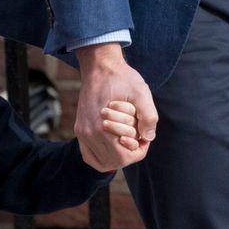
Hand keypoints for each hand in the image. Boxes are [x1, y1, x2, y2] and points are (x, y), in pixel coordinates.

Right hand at [75, 44, 157, 170]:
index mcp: (102, 127)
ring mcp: (82, 133)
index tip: (144, 136)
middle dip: (130, 153)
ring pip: (102, 162)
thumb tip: (147, 138)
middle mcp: (89, 134)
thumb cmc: (122, 78)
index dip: (139, 151)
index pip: (124, 158)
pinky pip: (89, 156)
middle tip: (138, 137)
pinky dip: (102, 158)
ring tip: (127, 139)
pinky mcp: (79, 130)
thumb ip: (149, 117)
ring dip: (118, 155)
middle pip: (114, 162)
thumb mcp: (142, 93)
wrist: (100, 66)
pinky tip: (113, 149)